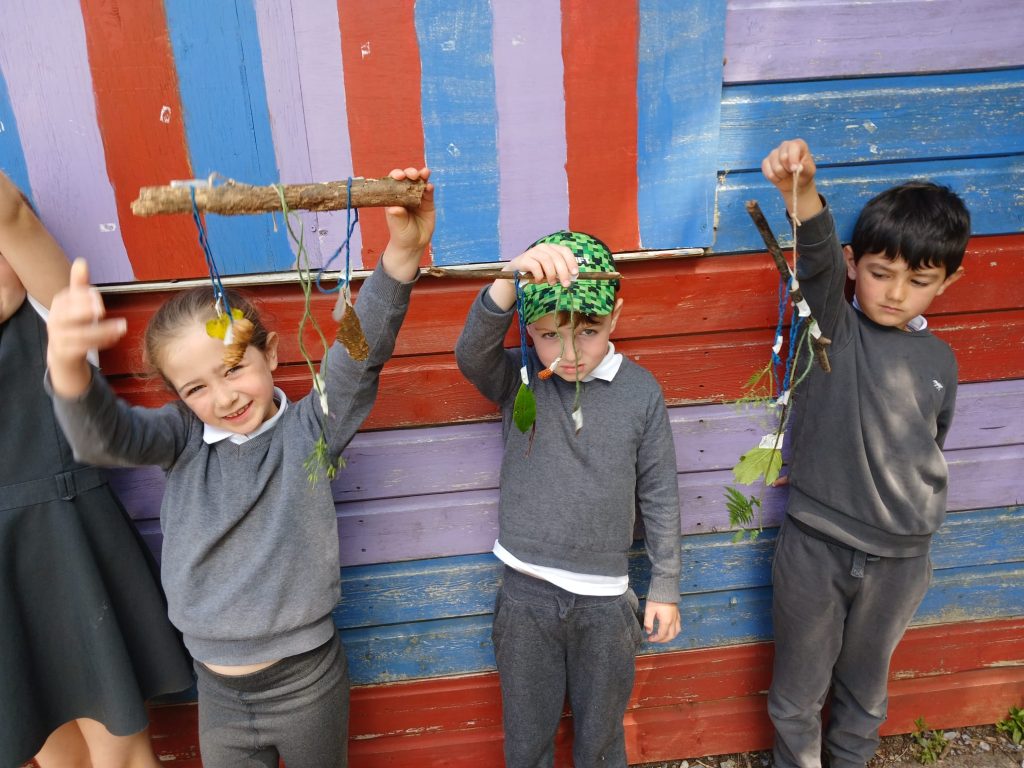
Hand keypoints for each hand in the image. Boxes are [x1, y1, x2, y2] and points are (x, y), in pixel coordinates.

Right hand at [47, 258, 125, 395]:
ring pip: (80, 334)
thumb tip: (81, 261)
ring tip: (122, 326)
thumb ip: (80, 284)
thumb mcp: (75, 302)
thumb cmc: (73, 322)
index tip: (97, 296)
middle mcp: (56, 319)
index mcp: (60, 303)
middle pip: (69, 315)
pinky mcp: (66, 352)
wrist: (62, 353)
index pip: (69, 298)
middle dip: (84, 311)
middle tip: (101, 309)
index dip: (83, 297)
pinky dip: (101, 342)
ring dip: (102, 330)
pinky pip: (84, 348)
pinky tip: (115, 338)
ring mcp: (59, 337)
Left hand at [380, 166, 434, 281]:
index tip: (398, 176)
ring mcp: (417, 197)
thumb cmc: (401, 234)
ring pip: (419, 182)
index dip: (396, 175)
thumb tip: (394, 208)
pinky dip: (430, 187)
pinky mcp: (428, 202)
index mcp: (393, 197)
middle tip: (412, 175)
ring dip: (422, 175)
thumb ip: (397, 216)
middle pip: (407, 178)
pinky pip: (429, 192)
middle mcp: (405, 194)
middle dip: (409, 173)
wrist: (413, 244)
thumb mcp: (397, 226)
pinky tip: (430, 186)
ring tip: (425, 173)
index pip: (393, 182)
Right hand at [505, 243, 578, 287]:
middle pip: (557, 257)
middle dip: (563, 272)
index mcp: (552, 248)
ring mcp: (533, 252)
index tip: (575, 273)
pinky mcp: (525, 259)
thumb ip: (559, 271)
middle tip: (566, 284)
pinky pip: (536, 267)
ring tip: (552, 283)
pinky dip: (539, 276)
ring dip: (552, 274)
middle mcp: (543, 247)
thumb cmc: (535, 271)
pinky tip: (539, 281)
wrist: (515, 272)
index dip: (571, 261)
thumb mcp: (549, 270)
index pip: (565, 251)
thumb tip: (572, 277)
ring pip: (547, 261)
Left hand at [643, 600, 680, 642]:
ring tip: (662, 637)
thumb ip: (648, 622)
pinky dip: (674, 631)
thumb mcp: (649, 611)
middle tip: (655, 639)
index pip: (661, 635)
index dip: (655, 639)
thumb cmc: (656, 599)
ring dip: (669, 637)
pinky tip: (669, 629)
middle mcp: (673, 621)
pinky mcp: (677, 614)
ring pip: (676, 632)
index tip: (649, 639)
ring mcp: (676, 618)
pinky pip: (678, 626)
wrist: (665, 589)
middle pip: (670, 636)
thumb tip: (648, 632)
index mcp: (666, 621)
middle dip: (662, 640)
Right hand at [761, 139, 821, 219]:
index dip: (793, 158)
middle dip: (786, 168)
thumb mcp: (809, 172)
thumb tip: (797, 167)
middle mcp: (785, 146)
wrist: (796, 185)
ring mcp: (774, 154)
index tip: (795, 170)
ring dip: (779, 174)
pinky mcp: (766, 162)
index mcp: (798, 145)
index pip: (792, 147)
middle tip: (791, 174)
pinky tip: (778, 178)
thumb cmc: (804, 176)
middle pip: (780, 155)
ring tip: (786, 177)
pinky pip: (765, 169)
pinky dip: (771, 176)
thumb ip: (805, 168)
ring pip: (772, 163)